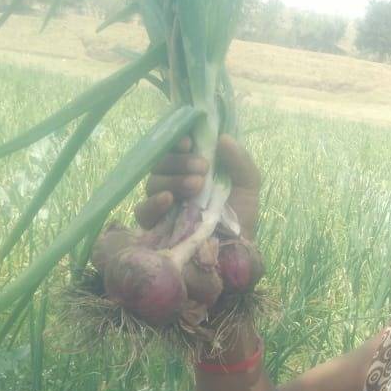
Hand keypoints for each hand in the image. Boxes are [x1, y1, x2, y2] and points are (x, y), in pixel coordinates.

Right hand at [139, 134, 260, 239]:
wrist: (237, 253)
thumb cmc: (240, 218)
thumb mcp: (247, 186)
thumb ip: (240, 160)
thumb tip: (223, 137)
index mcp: (192, 170)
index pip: (175, 149)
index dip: (177, 141)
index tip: (189, 142)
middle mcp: (173, 185)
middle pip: (161, 163)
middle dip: (180, 161)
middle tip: (202, 168)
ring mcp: (162, 206)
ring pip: (153, 183)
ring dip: (173, 179)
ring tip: (197, 185)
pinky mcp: (154, 227)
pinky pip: (142, 211)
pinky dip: (153, 202)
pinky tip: (168, 199)